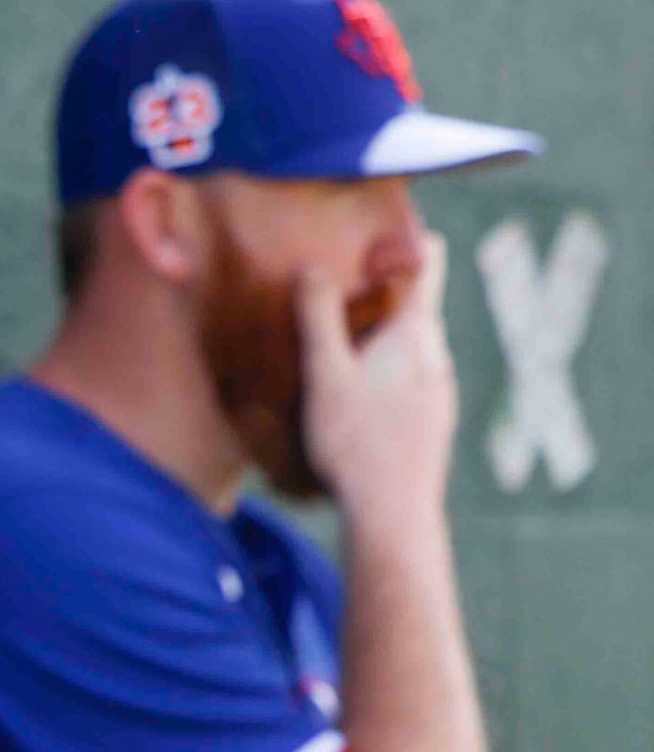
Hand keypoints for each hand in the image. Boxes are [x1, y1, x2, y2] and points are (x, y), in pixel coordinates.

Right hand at [299, 230, 456, 529]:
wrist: (395, 513)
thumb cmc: (356, 441)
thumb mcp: (325, 374)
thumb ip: (319, 318)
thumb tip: (312, 267)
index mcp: (414, 331)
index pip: (427, 260)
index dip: (401, 241)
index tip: (368, 238)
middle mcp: (436, 353)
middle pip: (413, 305)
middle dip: (376, 299)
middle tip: (329, 303)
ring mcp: (440, 389)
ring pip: (409, 347)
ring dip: (376, 344)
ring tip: (334, 361)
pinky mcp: (434, 420)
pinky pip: (410, 380)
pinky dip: (383, 377)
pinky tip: (354, 406)